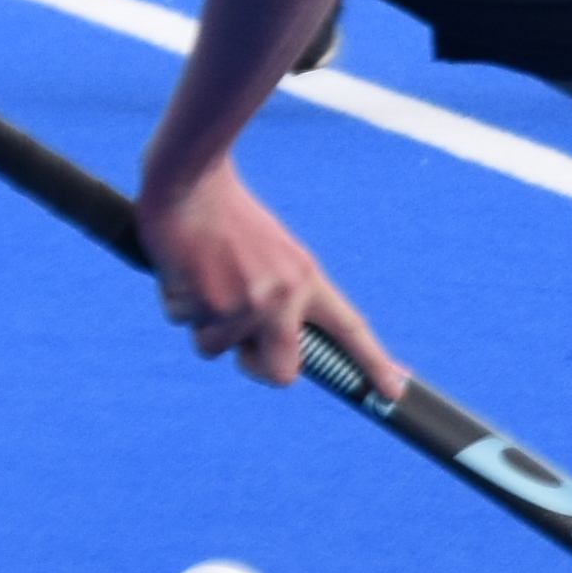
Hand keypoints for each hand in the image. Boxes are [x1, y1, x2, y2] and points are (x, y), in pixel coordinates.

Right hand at [133, 154, 403, 396]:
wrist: (189, 181)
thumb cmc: (226, 215)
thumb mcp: (272, 253)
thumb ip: (280, 296)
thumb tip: (272, 344)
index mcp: (305, 278)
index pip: (349, 328)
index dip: (373, 362)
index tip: (393, 391)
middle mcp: (282, 297)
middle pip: (282, 372)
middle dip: (256, 365)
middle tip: (240, 340)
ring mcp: (245, 305)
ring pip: (217, 348)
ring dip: (204, 322)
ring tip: (203, 275)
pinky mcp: (206, 307)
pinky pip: (185, 325)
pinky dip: (178, 303)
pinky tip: (183, 269)